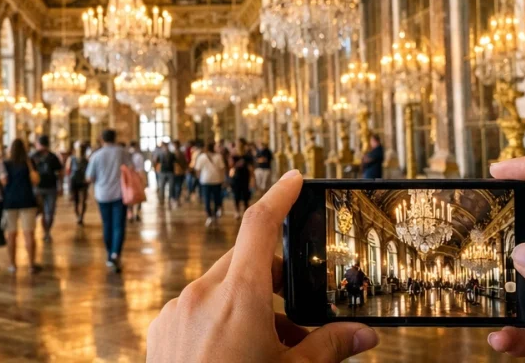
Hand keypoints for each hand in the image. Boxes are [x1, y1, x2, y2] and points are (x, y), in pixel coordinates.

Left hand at [148, 171, 378, 362]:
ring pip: (218, 288)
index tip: (294, 178)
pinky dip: (218, 321)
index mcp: (239, 295)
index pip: (260, 224)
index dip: (280, 195)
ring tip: (272, 344)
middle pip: (243, 261)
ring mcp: (176, 312)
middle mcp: (202, 294)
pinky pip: (194, 311)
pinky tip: (233, 354)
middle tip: (298, 305)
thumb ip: (328, 348)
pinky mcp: (160, 332)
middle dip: (272, 276)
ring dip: (246, 304)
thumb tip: (363, 335)